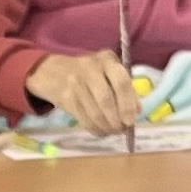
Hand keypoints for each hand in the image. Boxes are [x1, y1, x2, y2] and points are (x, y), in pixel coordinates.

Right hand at [24, 49, 142, 135]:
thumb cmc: (89, 71)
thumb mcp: (108, 70)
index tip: (131, 120)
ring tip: (114, 131)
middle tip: (123, 129)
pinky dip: (95, 129)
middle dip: (116, 119)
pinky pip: (84, 119)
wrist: (53, 71)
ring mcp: (76, 85)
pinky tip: (102, 131)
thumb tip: (137, 111)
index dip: (128, 104)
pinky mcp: (66, 99)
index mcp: (106, 60)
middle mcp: (90, 70)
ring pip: (95, 113)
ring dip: (107, 127)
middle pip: (106, 100)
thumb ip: (124, 87)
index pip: (121, 82)